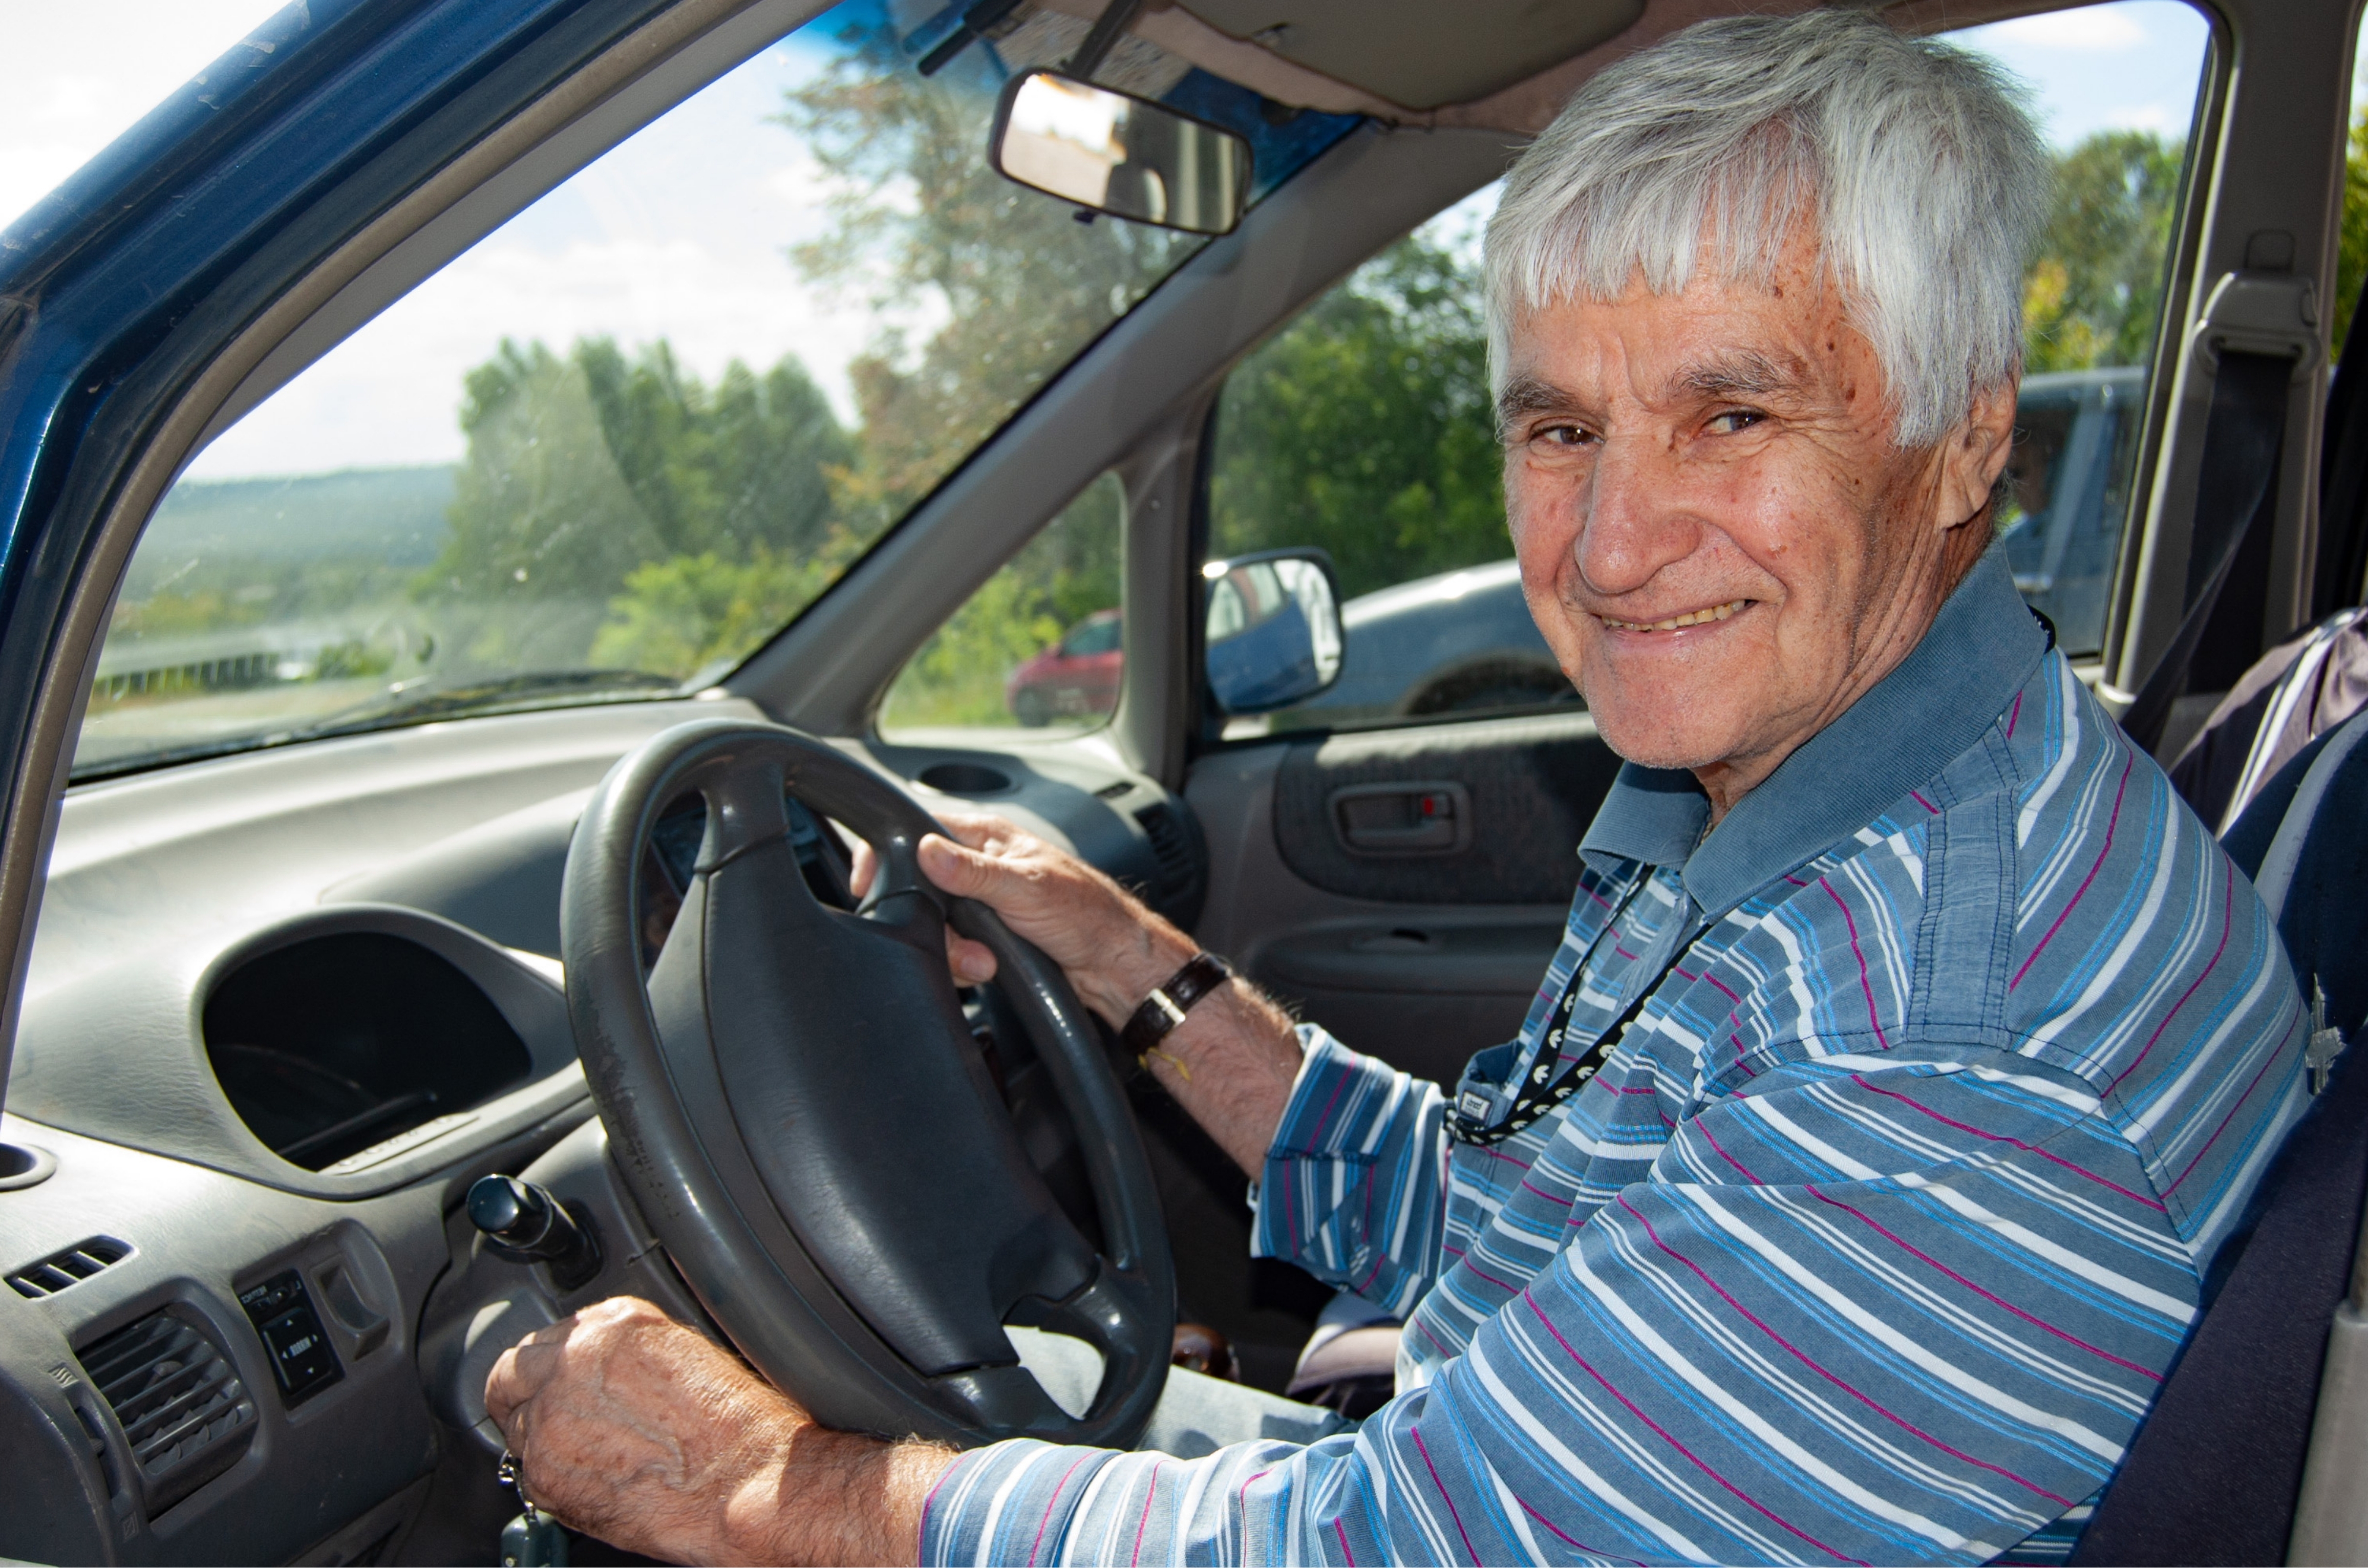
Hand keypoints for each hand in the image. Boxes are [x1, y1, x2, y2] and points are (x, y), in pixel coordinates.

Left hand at [483, 1297, 946, 1564]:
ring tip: (587, 1453)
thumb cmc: (741, 1427)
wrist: (749, 1484)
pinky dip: (551, 1475)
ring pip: (514, 1426)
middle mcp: (571, 1364)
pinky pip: (527, 1473)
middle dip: (526, 1393)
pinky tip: (595, 1478)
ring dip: (540, 1435)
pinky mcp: (547, 1476)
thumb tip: (604, 1370)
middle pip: (510, 1374)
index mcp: (612, 1324)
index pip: (550, 1333)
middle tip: (557, 1414)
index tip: (569, 1380)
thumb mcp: (686, 1355)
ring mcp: (551, 1421)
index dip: (558, 1363)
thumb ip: (628, 1353)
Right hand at [852, 810, 1190, 1023]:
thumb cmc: (1087, 915)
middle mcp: (978, 863)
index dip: (889, 854)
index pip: (918, 828)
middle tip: (960, 943)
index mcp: (987, 836)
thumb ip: (973, 872)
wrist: (1113, 964)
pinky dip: (962, 963)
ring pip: (932, 922)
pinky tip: (986, 967)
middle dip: (932, 923)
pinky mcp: (983, 931)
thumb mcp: (1026, 889)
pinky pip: (950, 945)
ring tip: (984, 961)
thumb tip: (927, 851)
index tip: (869, 882)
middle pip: (918, 886)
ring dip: (952, 949)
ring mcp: (979, 899)